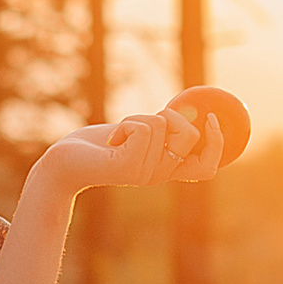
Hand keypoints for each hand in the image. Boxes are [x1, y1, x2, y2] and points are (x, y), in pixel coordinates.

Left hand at [29, 105, 226, 201]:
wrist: (64, 163)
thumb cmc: (98, 146)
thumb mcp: (136, 134)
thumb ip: (159, 129)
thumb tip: (186, 109)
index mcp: (165, 169)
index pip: (206, 167)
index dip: (218, 144)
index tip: (211, 119)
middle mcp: (159, 174)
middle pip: (190, 136)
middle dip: (171, 116)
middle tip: (143, 123)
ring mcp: (145, 173)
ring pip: (162, 124)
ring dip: (137, 119)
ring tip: (118, 135)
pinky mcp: (129, 167)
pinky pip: (144, 128)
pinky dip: (127, 124)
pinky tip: (111, 140)